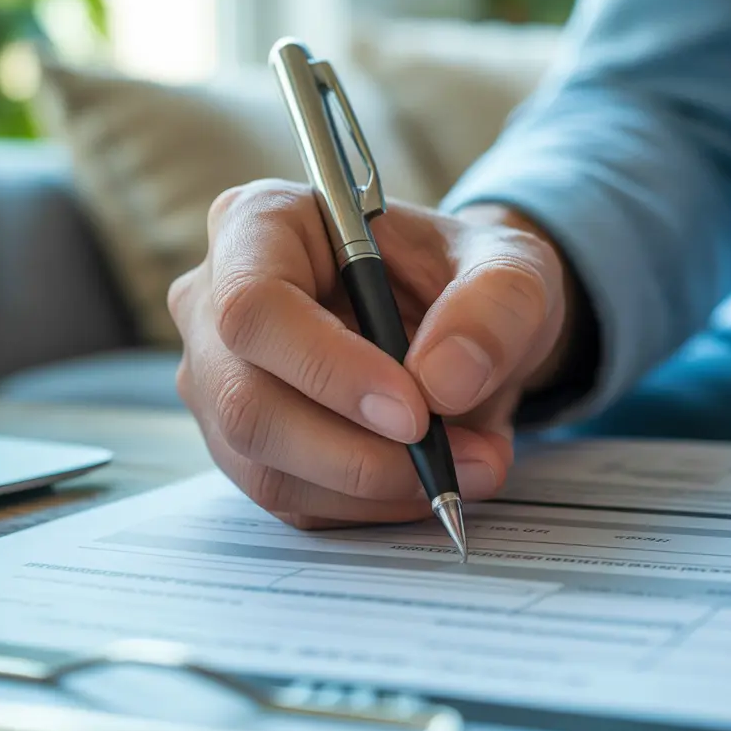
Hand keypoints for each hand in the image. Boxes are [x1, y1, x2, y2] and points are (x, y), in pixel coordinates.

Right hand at [169, 180, 570, 527]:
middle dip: (358, 452)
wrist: (466, 324)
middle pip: (246, 401)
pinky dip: (370, 505)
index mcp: (262, 225)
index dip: (328, 368)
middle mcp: (218, 303)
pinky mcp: (247, 446)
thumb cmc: (468, 276)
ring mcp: (222, 381)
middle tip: (455, 458)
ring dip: (375, 486)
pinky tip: (429, 479)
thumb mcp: (513, 268)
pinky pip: (292, 499)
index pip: (254, 306)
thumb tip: (442, 382)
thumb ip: (494, 307)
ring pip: (266, 465)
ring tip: (469, 467)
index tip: (414, 411)